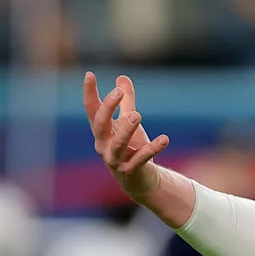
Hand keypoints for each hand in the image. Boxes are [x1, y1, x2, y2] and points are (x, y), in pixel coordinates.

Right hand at [84, 72, 169, 201]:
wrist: (140, 181)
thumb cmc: (132, 148)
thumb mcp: (128, 123)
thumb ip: (126, 102)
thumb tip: (122, 77)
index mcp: (102, 132)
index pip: (92, 110)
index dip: (89, 93)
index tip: (89, 74)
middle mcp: (104, 145)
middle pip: (100, 125)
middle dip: (107, 108)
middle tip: (118, 92)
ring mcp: (116, 159)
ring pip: (118, 144)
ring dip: (127, 129)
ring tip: (137, 115)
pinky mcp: (131, 170)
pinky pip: (141, 159)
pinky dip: (152, 149)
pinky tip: (165, 139)